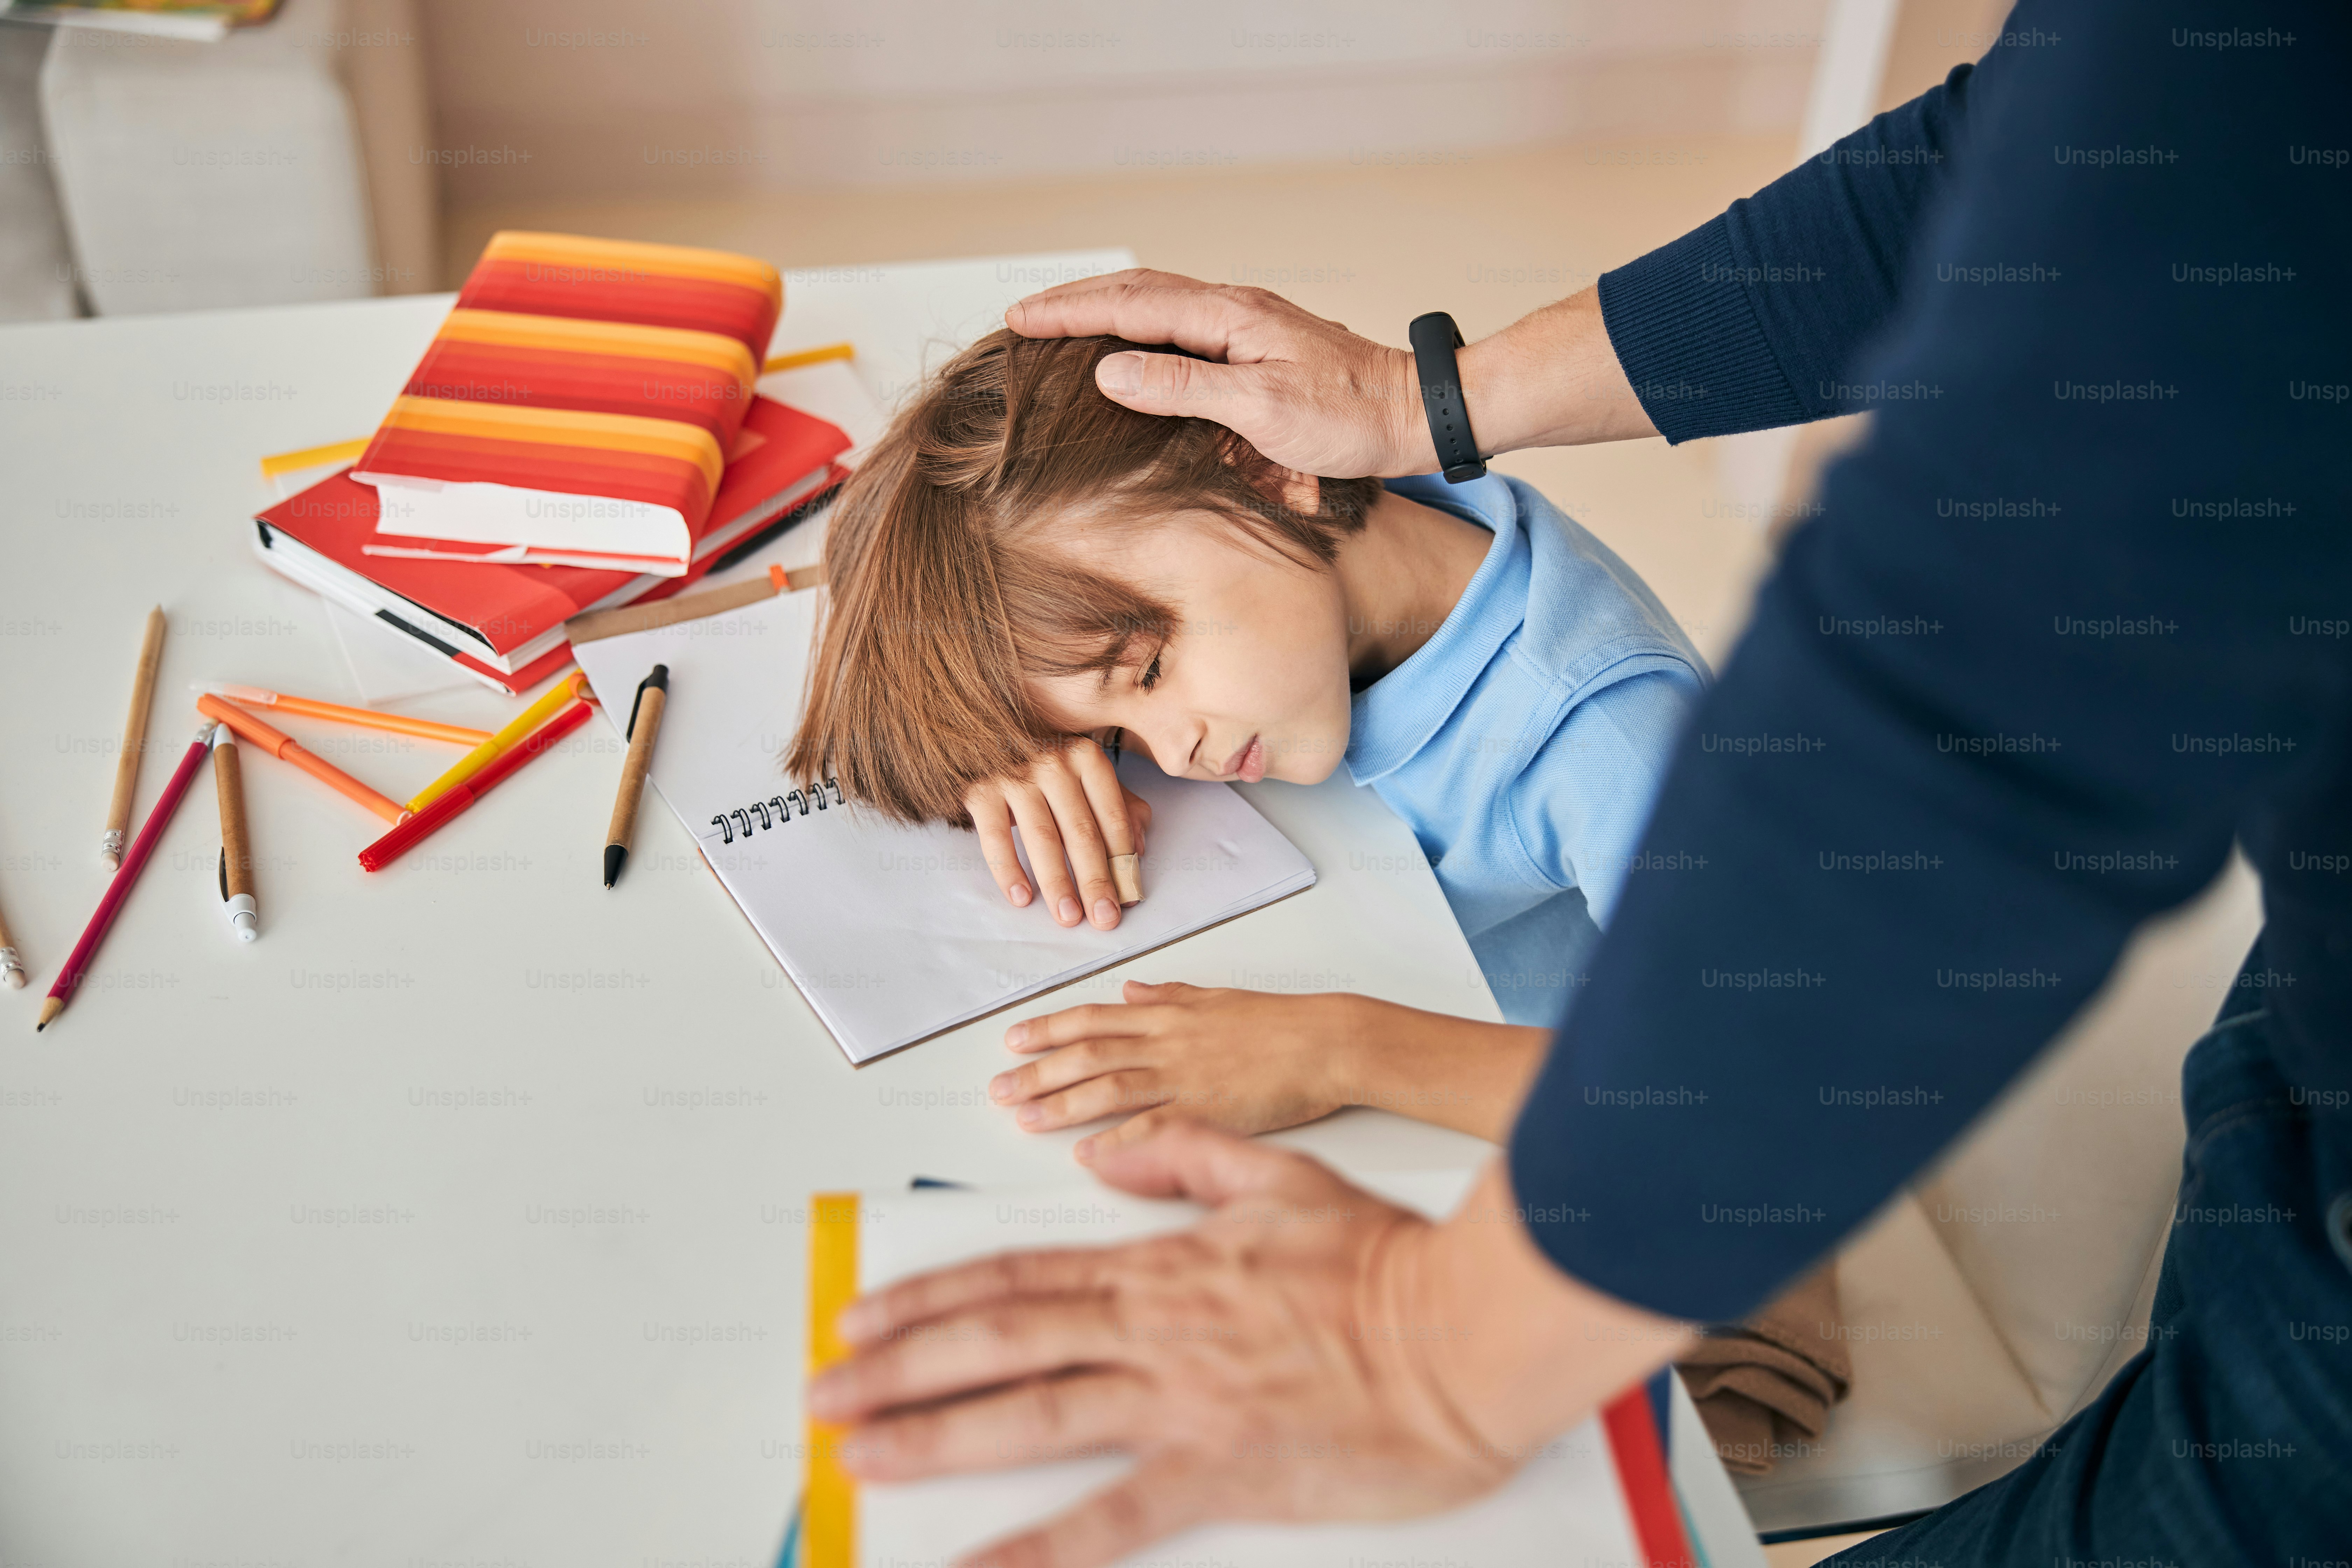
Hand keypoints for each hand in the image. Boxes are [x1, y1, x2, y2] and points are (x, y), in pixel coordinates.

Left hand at [806, 1125, 1521, 1567]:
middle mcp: (1152, 1328)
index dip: (931, 1297)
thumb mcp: (1282, 1177)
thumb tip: (1110, 1155)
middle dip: (898, 1366)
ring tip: (859, 1450)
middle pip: (999, 1339)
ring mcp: (1181, 1399)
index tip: (862, 1315)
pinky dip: (1035, 1552)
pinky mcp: (1221, 1470)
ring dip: (935, 1431)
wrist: (1464, 1329)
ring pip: (1032, 1411)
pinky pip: (1110, 1518)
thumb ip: (1187, 1157)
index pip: (1018, 1275)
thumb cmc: (1385, 1261)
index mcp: (1161, 1266)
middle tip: (823, 1390)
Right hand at [963, 735, 1151, 930]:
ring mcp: (1015, 775)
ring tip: (1068, 916)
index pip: (1113, 818)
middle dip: (1095, 881)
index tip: (1128, 898)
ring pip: (1042, 838)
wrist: (980, 734)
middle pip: (1081, 833)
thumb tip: (1138, 850)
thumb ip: (1119, 806)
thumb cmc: (1043, 762)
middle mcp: (1054, 764)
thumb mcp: (1086, 775)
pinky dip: (1008, 870)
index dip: (1123, 862)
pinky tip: (1021, 897)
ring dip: (1057, 882)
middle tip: (1104, 918)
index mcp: (1087, 759)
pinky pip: (996, 838)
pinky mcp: (980, 790)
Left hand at [995, 981, 1553, 1151]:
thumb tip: (1131, 988)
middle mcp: (1168, 1041)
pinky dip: (1117, 1143)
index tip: (1012, 1040)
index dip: (1048, 1029)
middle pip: (1088, 1054)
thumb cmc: (1279, 1022)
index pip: (1093, 1018)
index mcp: (1169, 1012)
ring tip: (1022, 1118)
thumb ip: (1170, 993)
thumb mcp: (1217, 996)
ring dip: (1059, 1104)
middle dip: (1037, 1072)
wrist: (1329, 1041)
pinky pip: (1154, 1128)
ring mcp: (1186, 1076)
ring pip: (1108, 1088)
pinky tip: (1087, 1156)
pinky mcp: (1210, 1110)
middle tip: (996, 1087)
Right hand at [1008, 271, 1659, 470]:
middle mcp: (1233, 311)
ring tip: (1061, 326)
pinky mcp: (1257, 350)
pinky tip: (1131, 355)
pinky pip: (1184, 332)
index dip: (1069, 312)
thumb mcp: (1261, 409)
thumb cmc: (1348, 417)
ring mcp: (1246, 328)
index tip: (1019, 320)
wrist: (1413, 414)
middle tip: (1023, 316)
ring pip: (1160, 308)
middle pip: (1138, 294)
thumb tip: (1108, 371)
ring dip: (1107, 314)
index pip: (1129, 304)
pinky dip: (1144, 335)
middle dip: (1076, 302)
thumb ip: (1183, 387)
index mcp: (1228, 316)